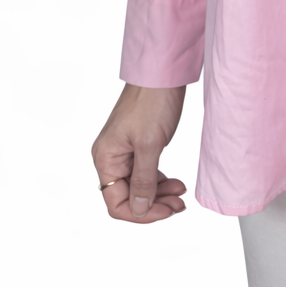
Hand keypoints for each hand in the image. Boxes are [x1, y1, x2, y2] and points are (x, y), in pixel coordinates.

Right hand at [91, 83, 187, 222]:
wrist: (162, 73)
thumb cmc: (151, 102)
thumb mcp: (149, 146)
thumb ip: (144, 181)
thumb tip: (139, 210)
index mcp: (105, 158)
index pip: (116, 203)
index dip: (141, 213)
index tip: (165, 212)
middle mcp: (110, 157)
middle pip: (128, 196)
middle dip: (154, 204)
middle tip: (179, 204)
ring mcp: (123, 151)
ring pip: (139, 186)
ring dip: (160, 193)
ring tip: (181, 194)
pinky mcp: (137, 145)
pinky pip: (145, 172)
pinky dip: (160, 180)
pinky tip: (175, 183)